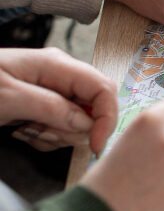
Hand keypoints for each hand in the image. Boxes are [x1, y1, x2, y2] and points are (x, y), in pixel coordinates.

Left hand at [0, 47, 116, 153]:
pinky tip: (24, 132)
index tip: (94, 145)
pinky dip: (45, 137)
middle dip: (72, 129)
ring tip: (26, 131)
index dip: (106, 117)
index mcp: (57, 65)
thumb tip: (87, 123)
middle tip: (39, 132)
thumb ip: (51, 108)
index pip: (103, 88)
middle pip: (92, 108)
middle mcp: (60, 76)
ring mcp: (52, 91)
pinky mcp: (43, 106)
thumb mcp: (8, 98)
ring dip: (55, 135)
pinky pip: (60, 127)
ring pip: (77, 122)